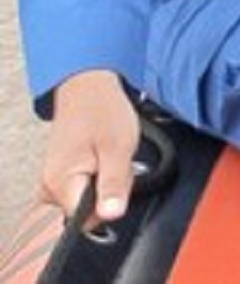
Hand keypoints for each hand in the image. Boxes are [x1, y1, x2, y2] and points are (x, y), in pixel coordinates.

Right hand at [40, 70, 139, 230]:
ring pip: (90, 201)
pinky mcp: (61, 177)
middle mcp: (51, 187)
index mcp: (61, 183)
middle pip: (90, 212)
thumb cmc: (102, 111)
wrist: (87, 88)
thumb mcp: (119, 147)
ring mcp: (54, 182)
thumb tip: (111, 215)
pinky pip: (86, 189)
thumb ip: (114, 184)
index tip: (116, 179)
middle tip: (116, 161)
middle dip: (111, 192)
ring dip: (107, 182)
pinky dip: (100, 176)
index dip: (109, 204)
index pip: (87, 220)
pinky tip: (103, 158)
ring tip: (109, 156)